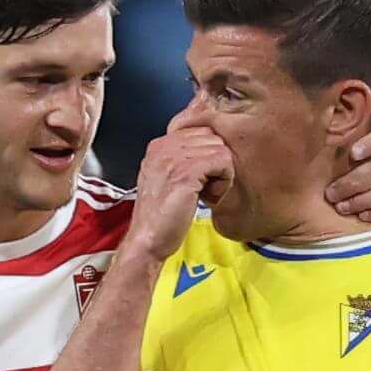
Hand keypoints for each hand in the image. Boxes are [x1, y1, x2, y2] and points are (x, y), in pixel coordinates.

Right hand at [133, 121, 233, 257]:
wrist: (147, 240)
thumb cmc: (160, 218)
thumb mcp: (169, 180)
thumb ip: (184, 159)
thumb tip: (211, 146)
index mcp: (159, 145)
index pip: (200, 130)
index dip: (208, 156)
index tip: (199, 180)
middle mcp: (164, 145)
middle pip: (212, 137)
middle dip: (216, 163)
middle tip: (205, 189)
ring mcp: (174, 156)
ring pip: (220, 149)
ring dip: (221, 175)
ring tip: (205, 195)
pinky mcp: (187, 171)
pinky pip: (223, 162)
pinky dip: (223, 183)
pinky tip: (209, 198)